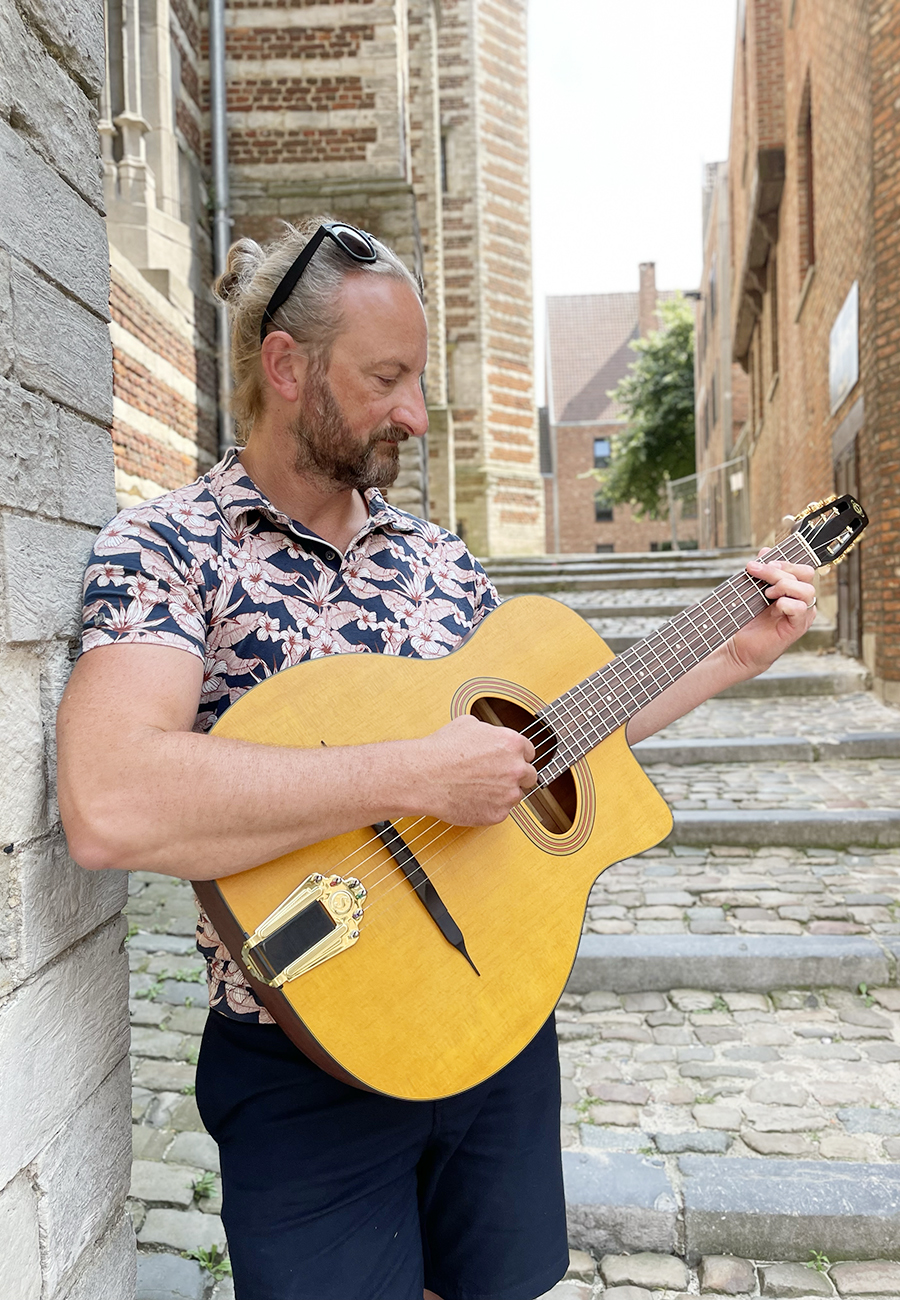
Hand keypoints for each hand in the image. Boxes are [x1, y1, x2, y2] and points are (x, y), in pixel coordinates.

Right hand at [409, 714, 536, 825]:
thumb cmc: (442, 750)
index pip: (529, 752)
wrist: (425, 776)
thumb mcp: (468, 724)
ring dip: (503, 793)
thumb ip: (489, 731)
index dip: (517, 756)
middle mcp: (515, 769)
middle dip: (516, 776)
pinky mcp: (498, 814)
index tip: (509, 761)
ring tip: (479, 788)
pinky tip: (472, 799)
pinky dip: (489, 808)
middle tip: (497, 777)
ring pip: (515, 796)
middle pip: (530, 776)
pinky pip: (500, 812)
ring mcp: (508, 794)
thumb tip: (491, 735)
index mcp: (512, 744)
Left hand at [727, 554, 816, 676]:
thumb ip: (762, 571)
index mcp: (794, 589)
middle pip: (805, 574)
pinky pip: (801, 608)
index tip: (760, 562)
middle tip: (757, 572)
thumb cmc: (749, 619)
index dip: (784, 561)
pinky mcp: (798, 627)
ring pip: (806, 590)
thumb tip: (766, 550)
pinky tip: (774, 605)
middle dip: (780, 570)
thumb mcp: (754, 590)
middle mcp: (802, 600)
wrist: (742, 646)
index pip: (801, 568)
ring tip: (766, 593)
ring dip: (784, 585)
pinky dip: (787, 603)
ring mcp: (802, 614)